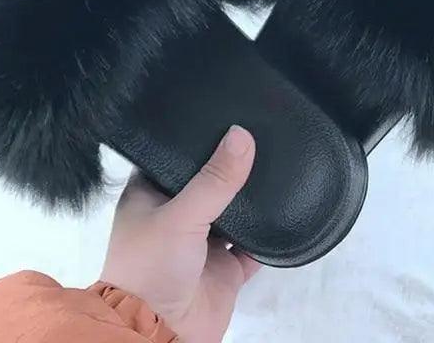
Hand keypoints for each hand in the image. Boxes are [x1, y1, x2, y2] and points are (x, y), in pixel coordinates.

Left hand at [101, 125, 260, 342]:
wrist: (159, 336)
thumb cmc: (152, 266)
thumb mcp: (181, 214)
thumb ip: (215, 179)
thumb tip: (242, 135)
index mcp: (151, 196)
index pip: (174, 157)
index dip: (195, 138)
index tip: (223, 113)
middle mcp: (176, 215)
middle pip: (208, 182)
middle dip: (229, 165)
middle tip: (258, 130)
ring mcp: (202, 242)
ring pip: (232, 212)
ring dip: (250, 197)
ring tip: (275, 157)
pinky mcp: (225, 267)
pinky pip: (252, 245)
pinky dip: (265, 233)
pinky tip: (282, 206)